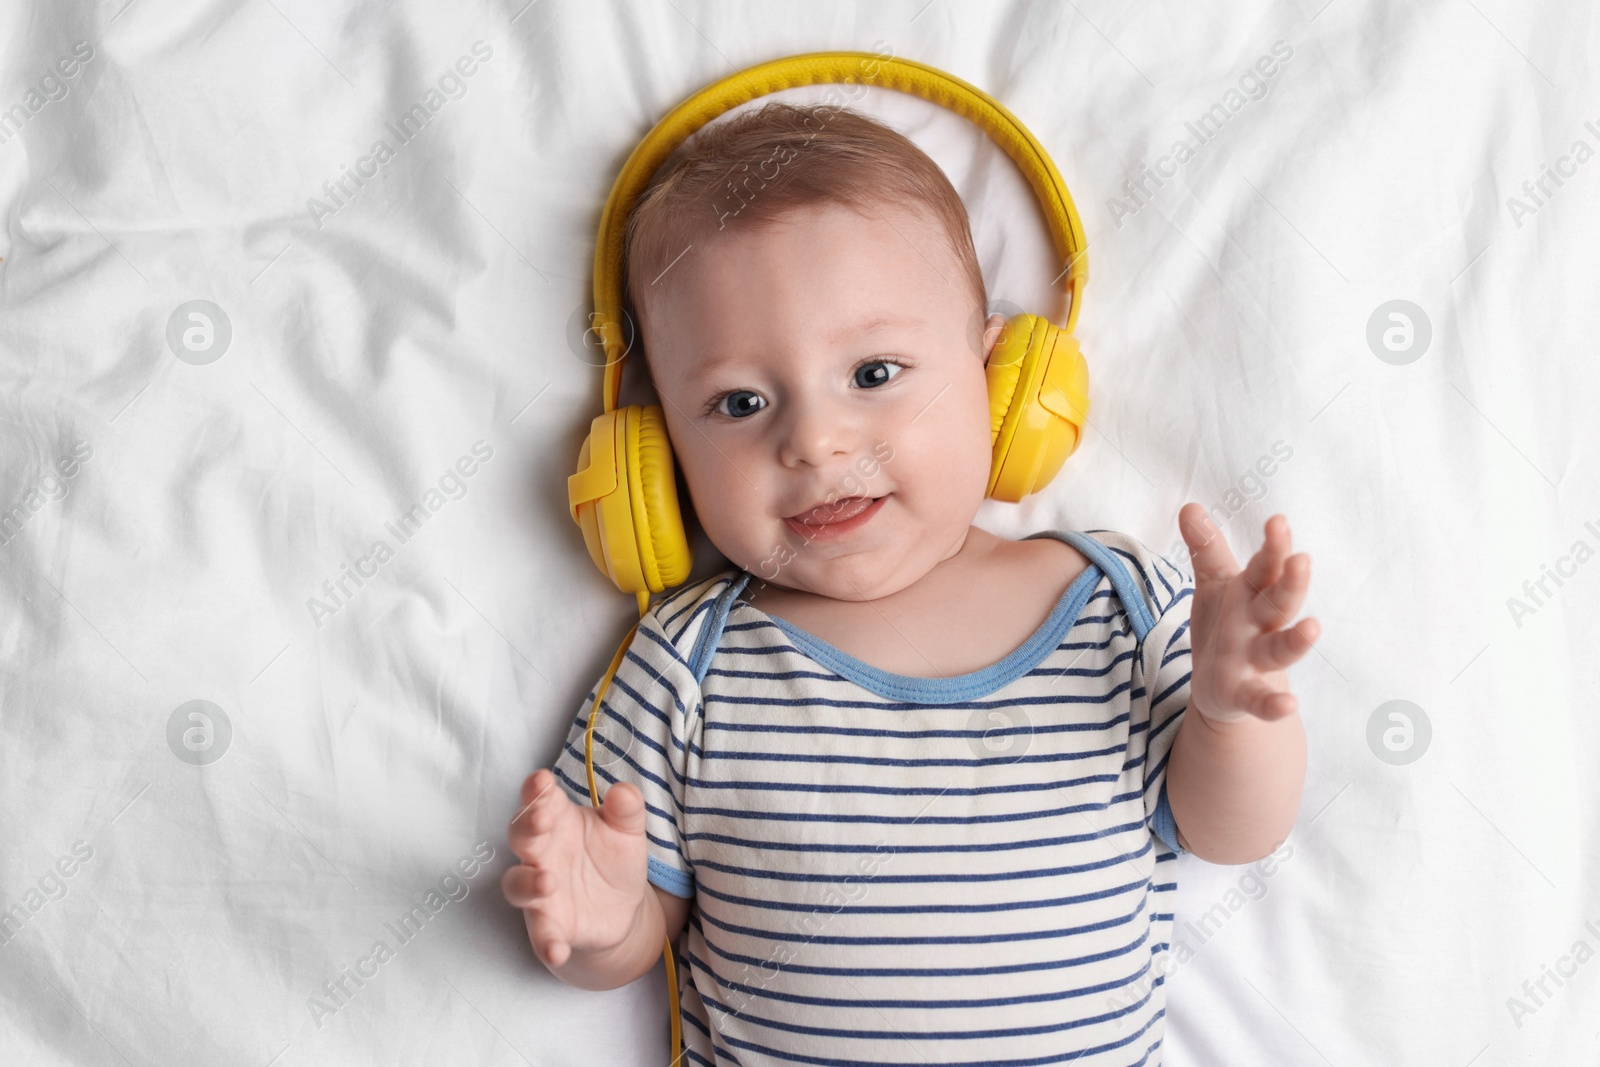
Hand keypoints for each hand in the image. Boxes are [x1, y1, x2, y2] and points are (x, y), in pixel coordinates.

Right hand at [501, 768, 649, 968]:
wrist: (621, 908)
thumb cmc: (613, 857)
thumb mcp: (627, 830)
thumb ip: (626, 809)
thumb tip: (623, 791)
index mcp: (558, 820)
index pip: (539, 799)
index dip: (536, 790)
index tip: (542, 781)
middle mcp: (541, 853)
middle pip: (521, 836)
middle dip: (527, 826)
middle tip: (540, 820)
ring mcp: (541, 891)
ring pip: (517, 884)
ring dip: (527, 883)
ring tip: (547, 881)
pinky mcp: (550, 925)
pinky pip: (541, 934)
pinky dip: (545, 942)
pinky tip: (557, 950)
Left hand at [1177, 504, 1319, 726]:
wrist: (1219, 685)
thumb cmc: (1225, 625)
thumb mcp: (1215, 584)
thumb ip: (1206, 548)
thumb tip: (1189, 506)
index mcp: (1253, 594)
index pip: (1267, 567)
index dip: (1273, 546)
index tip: (1277, 521)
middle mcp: (1261, 625)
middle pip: (1280, 601)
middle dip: (1292, 582)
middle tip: (1302, 560)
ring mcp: (1255, 660)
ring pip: (1280, 649)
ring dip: (1297, 640)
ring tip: (1313, 627)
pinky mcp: (1243, 693)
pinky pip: (1260, 699)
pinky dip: (1274, 704)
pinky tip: (1288, 706)